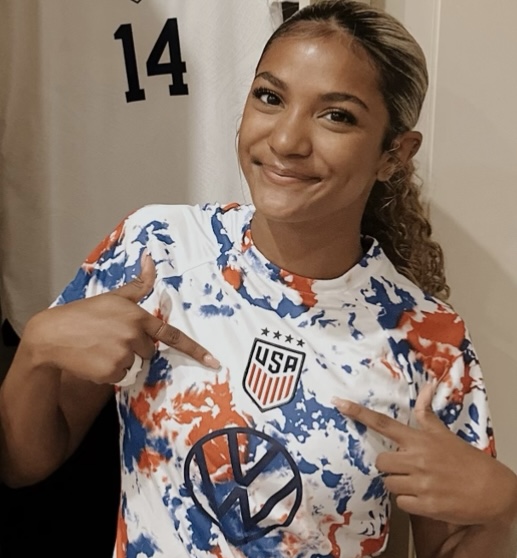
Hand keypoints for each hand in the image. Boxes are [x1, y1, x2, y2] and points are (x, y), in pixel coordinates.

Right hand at [22, 253, 219, 383]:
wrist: (52, 335)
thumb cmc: (85, 313)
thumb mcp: (114, 296)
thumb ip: (138, 283)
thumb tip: (150, 257)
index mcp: (138, 316)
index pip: (172, 335)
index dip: (195, 349)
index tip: (214, 362)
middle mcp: (134, 336)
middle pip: (149, 351)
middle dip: (135, 347)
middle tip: (112, 338)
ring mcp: (123, 355)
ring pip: (135, 365)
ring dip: (122, 361)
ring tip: (101, 348)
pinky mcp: (111, 372)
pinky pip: (120, 378)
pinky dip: (110, 373)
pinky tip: (95, 359)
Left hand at [333, 384, 516, 525]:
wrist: (494, 491)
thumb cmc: (467, 460)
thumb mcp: (445, 434)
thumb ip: (427, 413)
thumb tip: (427, 386)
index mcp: (419, 440)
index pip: (382, 422)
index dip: (358, 413)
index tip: (338, 403)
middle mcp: (416, 459)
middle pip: (379, 461)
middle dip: (388, 465)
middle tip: (405, 467)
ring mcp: (420, 483)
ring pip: (389, 483)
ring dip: (399, 484)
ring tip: (419, 482)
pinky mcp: (425, 505)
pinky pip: (401, 503)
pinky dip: (409, 501)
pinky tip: (425, 496)